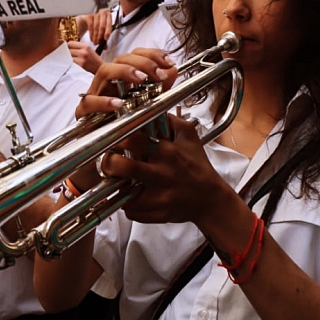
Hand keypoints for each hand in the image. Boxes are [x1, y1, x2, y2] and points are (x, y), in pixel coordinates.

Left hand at [68, 40, 103, 73]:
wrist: (101, 69)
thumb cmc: (95, 60)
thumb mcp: (89, 50)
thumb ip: (80, 47)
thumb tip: (68, 46)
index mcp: (86, 46)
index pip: (70, 43)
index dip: (68, 46)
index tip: (68, 48)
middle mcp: (83, 51)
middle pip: (68, 49)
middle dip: (68, 51)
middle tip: (71, 54)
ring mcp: (81, 58)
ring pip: (69, 55)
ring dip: (70, 57)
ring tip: (74, 59)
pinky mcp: (80, 64)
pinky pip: (71, 61)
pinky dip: (72, 62)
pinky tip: (76, 62)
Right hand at [69, 49, 177, 191]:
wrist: (103, 162)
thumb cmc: (124, 134)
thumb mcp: (146, 110)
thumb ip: (159, 89)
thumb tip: (173, 70)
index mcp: (122, 81)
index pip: (134, 56)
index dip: (151, 54)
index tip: (169, 62)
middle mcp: (107, 85)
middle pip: (120, 59)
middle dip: (142, 63)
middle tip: (160, 74)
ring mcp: (94, 97)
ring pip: (104, 73)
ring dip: (124, 72)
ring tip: (142, 80)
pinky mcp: (83, 115)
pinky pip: (89, 103)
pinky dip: (103, 102)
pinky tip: (118, 104)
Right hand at [85, 9, 113, 45]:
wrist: (85, 21)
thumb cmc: (96, 26)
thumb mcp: (102, 33)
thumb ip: (104, 39)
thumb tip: (105, 47)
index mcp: (109, 16)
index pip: (109, 24)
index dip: (108, 32)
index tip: (106, 39)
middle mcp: (103, 13)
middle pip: (102, 26)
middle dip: (100, 36)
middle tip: (99, 43)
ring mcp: (96, 14)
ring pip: (96, 26)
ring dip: (96, 36)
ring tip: (95, 43)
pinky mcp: (89, 16)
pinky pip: (91, 26)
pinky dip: (91, 34)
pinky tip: (92, 39)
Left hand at [98, 114, 235, 226]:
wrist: (210, 198)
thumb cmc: (198, 166)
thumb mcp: (189, 137)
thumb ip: (172, 120)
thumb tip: (155, 106)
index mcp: (166, 151)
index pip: (133, 138)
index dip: (117, 137)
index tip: (112, 137)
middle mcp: (161, 172)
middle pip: (123, 165)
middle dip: (109, 162)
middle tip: (109, 161)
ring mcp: (158, 195)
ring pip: (123, 192)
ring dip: (115, 186)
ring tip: (116, 181)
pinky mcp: (156, 212)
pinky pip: (131, 211)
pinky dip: (127, 205)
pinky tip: (130, 198)